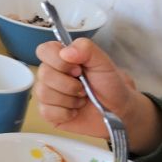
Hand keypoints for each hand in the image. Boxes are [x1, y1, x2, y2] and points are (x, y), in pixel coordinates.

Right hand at [35, 38, 161, 153]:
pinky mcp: (48, 112)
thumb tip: (65, 52)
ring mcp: (47, 93)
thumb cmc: (110, 85)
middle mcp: (51, 74)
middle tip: (84, 88)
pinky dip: (66, 113)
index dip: (58, 61)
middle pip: (43, 74)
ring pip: (44, 93)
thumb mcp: (103, 62)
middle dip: (69, 84)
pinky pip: (46, 111)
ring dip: (69, 100)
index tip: (78, 70)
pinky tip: (75, 111)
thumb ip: (86, 49)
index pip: (43, 51)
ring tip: (82, 100)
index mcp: (61, 58)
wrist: (119, 111)